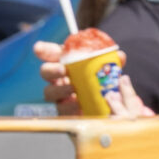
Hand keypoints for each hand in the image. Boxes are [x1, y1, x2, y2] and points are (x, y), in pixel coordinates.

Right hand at [31, 39, 148, 117]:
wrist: (105, 108)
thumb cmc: (101, 84)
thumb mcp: (108, 71)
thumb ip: (112, 63)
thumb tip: (119, 56)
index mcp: (66, 64)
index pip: (51, 54)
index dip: (43, 50)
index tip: (38, 48)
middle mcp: (59, 78)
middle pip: (45, 71)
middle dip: (51, 69)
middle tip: (62, 70)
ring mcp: (59, 95)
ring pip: (49, 92)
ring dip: (60, 89)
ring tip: (73, 90)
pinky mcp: (64, 111)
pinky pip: (60, 109)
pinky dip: (69, 106)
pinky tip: (77, 104)